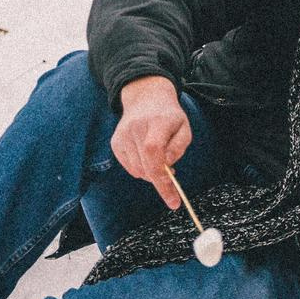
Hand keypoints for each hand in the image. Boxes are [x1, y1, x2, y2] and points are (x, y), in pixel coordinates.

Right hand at [112, 76, 195, 212]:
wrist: (145, 98)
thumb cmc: (169, 116)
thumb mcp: (184, 128)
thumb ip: (178, 148)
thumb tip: (167, 167)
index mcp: (157, 122)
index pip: (154, 152)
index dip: (162, 178)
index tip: (173, 200)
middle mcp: (136, 128)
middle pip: (145, 166)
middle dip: (160, 179)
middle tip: (172, 173)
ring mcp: (123, 136)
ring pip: (137, 170)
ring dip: (150, 172)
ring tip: (159, 157)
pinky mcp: (115, 142)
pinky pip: (130, 167)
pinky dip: (141, 168)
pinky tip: (146, 154)